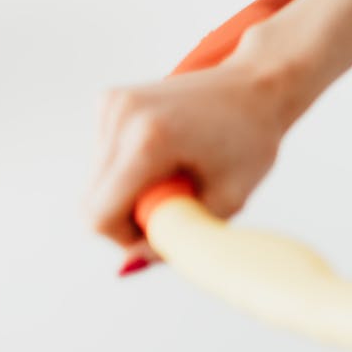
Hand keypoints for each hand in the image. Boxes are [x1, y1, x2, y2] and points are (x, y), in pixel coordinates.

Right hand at [85, 40, 307, 274]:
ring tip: (178, 170)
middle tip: (178, 200)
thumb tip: (126, 267)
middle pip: (91, 200)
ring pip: (96, 182)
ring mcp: (112, 104)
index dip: (126, 237)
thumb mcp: (228, 199)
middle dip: (128, 215)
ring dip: (130, 191)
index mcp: (149, 140)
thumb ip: (178, 236)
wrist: (260, 84)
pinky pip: (105, 159)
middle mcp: (121, 116)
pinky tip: (167, 154)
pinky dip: (129, 169)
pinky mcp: (110, 100)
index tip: (164, 228)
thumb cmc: (252, 141)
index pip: (100, 215)